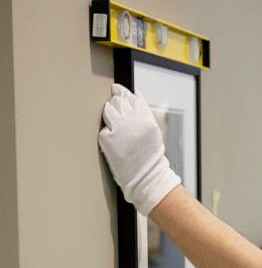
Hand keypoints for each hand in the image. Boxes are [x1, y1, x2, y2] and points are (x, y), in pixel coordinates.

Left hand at [99, 83, 180, 215]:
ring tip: (118, 130)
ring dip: (110, 116)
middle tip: (120, 119)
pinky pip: (103, 129)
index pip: (129, 95)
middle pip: (117, 100)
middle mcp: (131, 119)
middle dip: (116, 106)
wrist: (146, 176)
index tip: (116, 90)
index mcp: (144, 116)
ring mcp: (118, 128)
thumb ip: (143, 110)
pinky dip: (107, 135)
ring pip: (107, 109)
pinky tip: (116, 143)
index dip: (122, 93)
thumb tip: (134, 93)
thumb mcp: (153, 129)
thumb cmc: (150, 154)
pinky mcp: (106, 138)